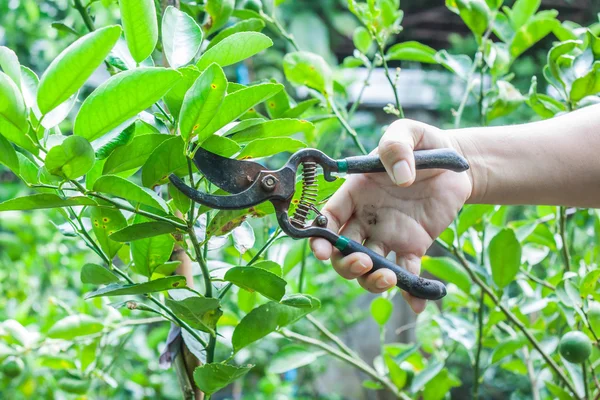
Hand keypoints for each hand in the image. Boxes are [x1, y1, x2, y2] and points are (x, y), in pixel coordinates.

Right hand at [311, 119, 471, 312]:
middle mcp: (366, 219)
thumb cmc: (423, 144)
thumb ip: (396, 146)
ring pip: (368, 268)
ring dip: (371, 281)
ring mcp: (388, 236)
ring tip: (389, 276)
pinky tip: (418, 303)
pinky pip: (407, 274)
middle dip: (345, 264)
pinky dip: (411, 293)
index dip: (319, 237)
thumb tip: (401, 179)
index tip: (322, 251)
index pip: (328, 219)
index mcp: (355, 193)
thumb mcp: (408, 133)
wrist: (456, 163)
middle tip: (363, 262)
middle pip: (342, 251)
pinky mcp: (413, 247)